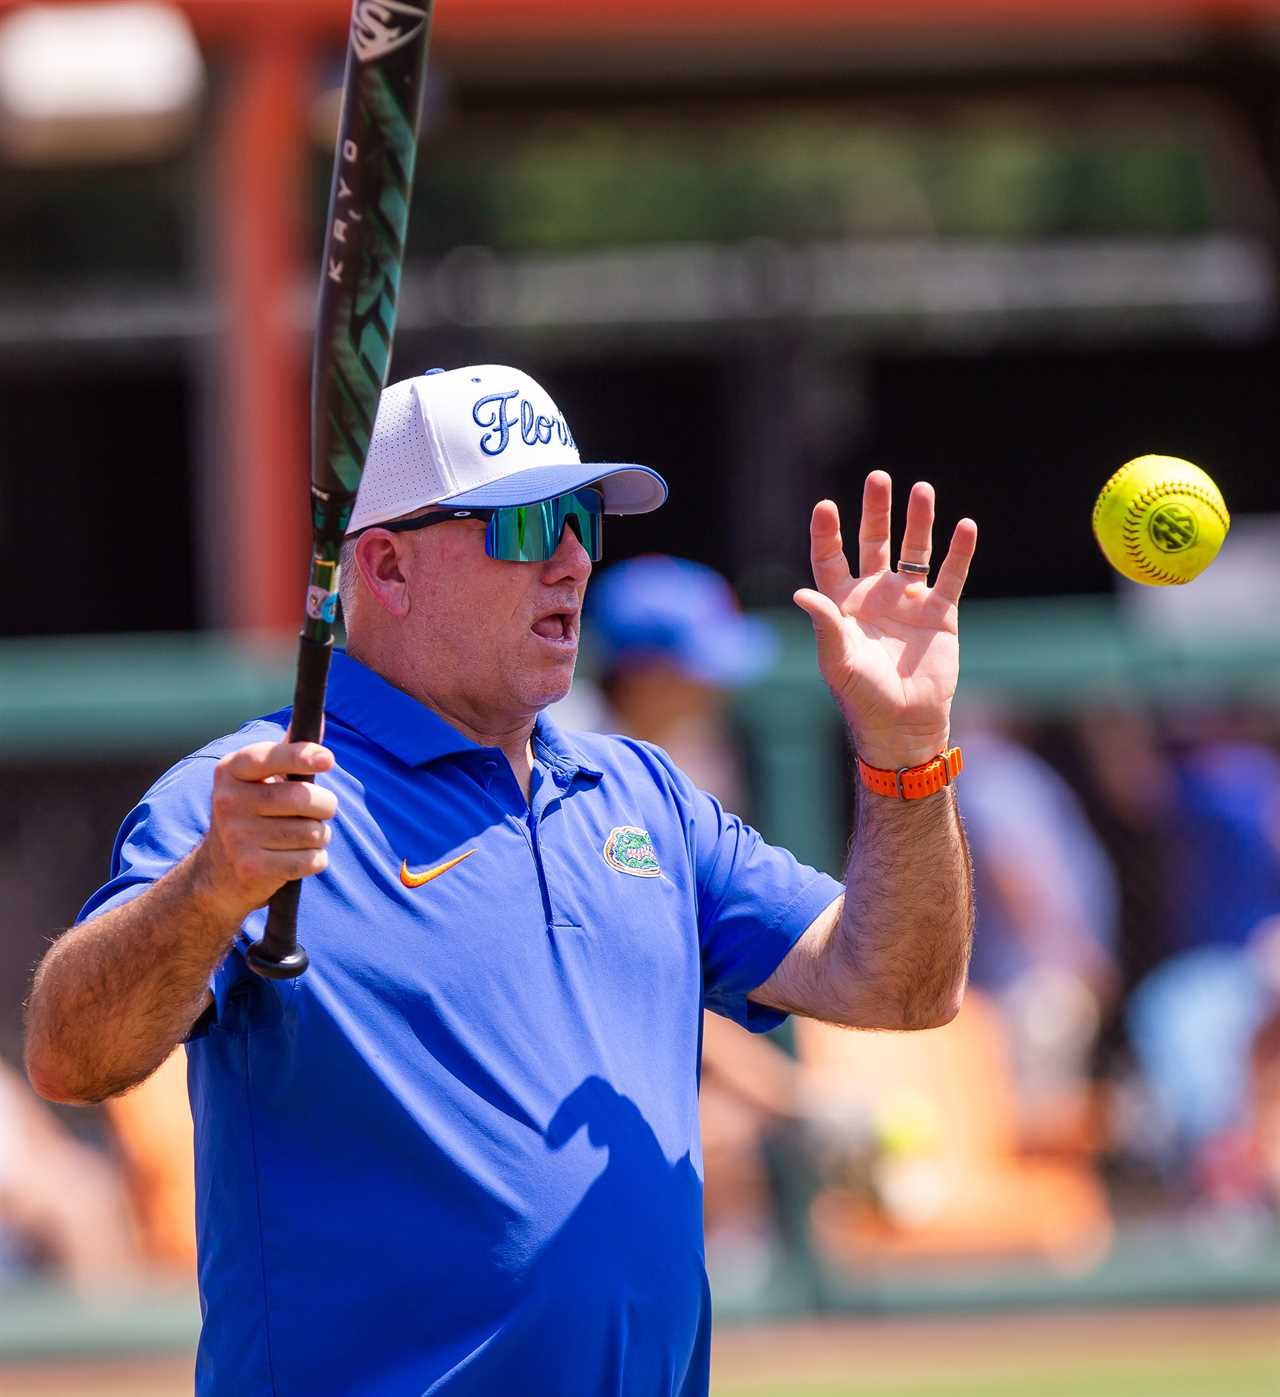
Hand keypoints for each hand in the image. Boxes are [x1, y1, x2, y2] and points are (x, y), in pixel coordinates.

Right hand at [190, 741, 337, 922]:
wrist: (218, 872)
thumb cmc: (253, 813)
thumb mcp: (259, 779)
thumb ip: (289, 751)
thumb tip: (317, 717)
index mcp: (230, 771)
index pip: (270, 757)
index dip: (301, 756)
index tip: (328, 759)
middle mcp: (227, 801)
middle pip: (303, 798)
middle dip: (325, 805)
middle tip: (321, 809)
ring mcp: (237, 836)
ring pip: (312, 831)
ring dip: (320, 835)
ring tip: (302, 836)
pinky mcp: (252, 868)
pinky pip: (310, 860)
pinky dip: (316, 859)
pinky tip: (297, 857)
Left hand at [794, 472, 976, 770]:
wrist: (903, 724)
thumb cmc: (861, 696)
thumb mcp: (838, 661)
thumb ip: (824, 625)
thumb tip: (801, 594)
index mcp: (843, 604)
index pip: (832, 558)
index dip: (828, 533)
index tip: (826, 506)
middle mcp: (876, 595)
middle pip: (874, 542)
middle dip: (876, 511)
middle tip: (878, 478)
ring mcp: (909, 601)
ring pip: (914, 551)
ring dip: (918, 521)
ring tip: (922, 490)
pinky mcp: (941, 614)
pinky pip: (950, 576)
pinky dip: (958, 552)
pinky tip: (964, 526)